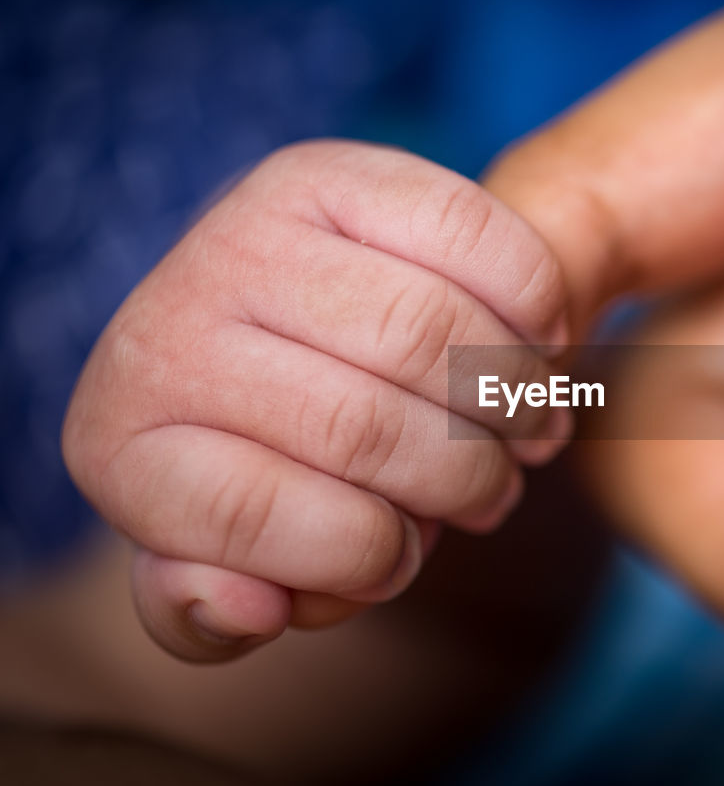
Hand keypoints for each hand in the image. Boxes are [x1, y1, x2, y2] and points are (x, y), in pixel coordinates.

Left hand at [63, 141, 568, 660]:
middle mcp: (165, 323)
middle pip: (360, 427)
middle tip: (495, 495)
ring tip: (526, 430)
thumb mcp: (235, 559)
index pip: (250, 516)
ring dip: (512, 401)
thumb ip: (222, 614)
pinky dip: (533, 305)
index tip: (401, 556)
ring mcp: (245, 231)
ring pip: (427, 335)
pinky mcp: (333, 171)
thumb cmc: (280, 467)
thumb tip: (247, 604)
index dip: (362, 556)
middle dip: (464, 481)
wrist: (290, 331)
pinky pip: (470, 236)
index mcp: (122, 439)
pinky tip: (539, 344)